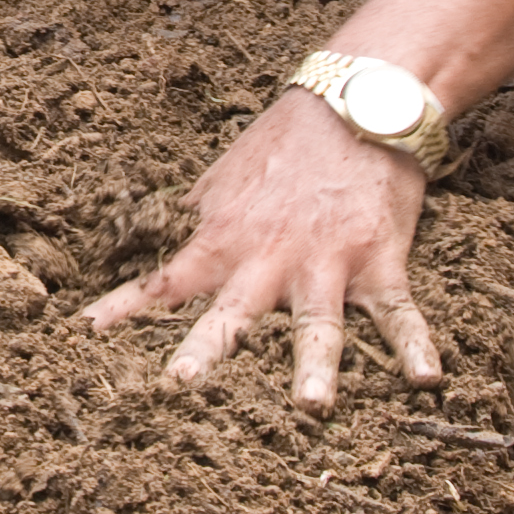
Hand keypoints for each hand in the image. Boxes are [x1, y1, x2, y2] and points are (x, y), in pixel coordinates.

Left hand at [81, 91, 444, 405]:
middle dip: (207, 349)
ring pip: (318, 325)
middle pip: (233, 313)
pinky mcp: (381, 262)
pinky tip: (426, 380)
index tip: (88, 336)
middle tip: (181, 384)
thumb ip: (190, 223)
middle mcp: (271, 257)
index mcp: (225, 238)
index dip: (125, 308)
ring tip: (310, 407)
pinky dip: (416, 345)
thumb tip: (145, 250)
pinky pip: (400, 313)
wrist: (356, 106)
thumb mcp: (223, 180)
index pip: (165, 280)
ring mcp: (328, 263)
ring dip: (315, 367)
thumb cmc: (283, 148)